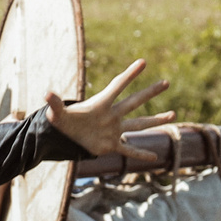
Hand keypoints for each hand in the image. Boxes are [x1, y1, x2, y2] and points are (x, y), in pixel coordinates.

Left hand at [44, 59, 174, 156]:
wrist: (64, 136)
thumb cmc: (61, 121)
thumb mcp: (57, 114)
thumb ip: (55, 104)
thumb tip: (47, 94)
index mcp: (100, 104)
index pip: (117, 86)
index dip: (129, 75)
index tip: (143, 62)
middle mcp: (111, 115)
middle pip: (134, 102)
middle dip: (149, 92)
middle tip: (166, 82)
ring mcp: (113, 130)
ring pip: (138, 124)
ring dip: (155, 120)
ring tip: (173, 114)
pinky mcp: (111, 145)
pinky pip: (128, 150)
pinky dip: (140, 155)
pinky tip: (154, 159)